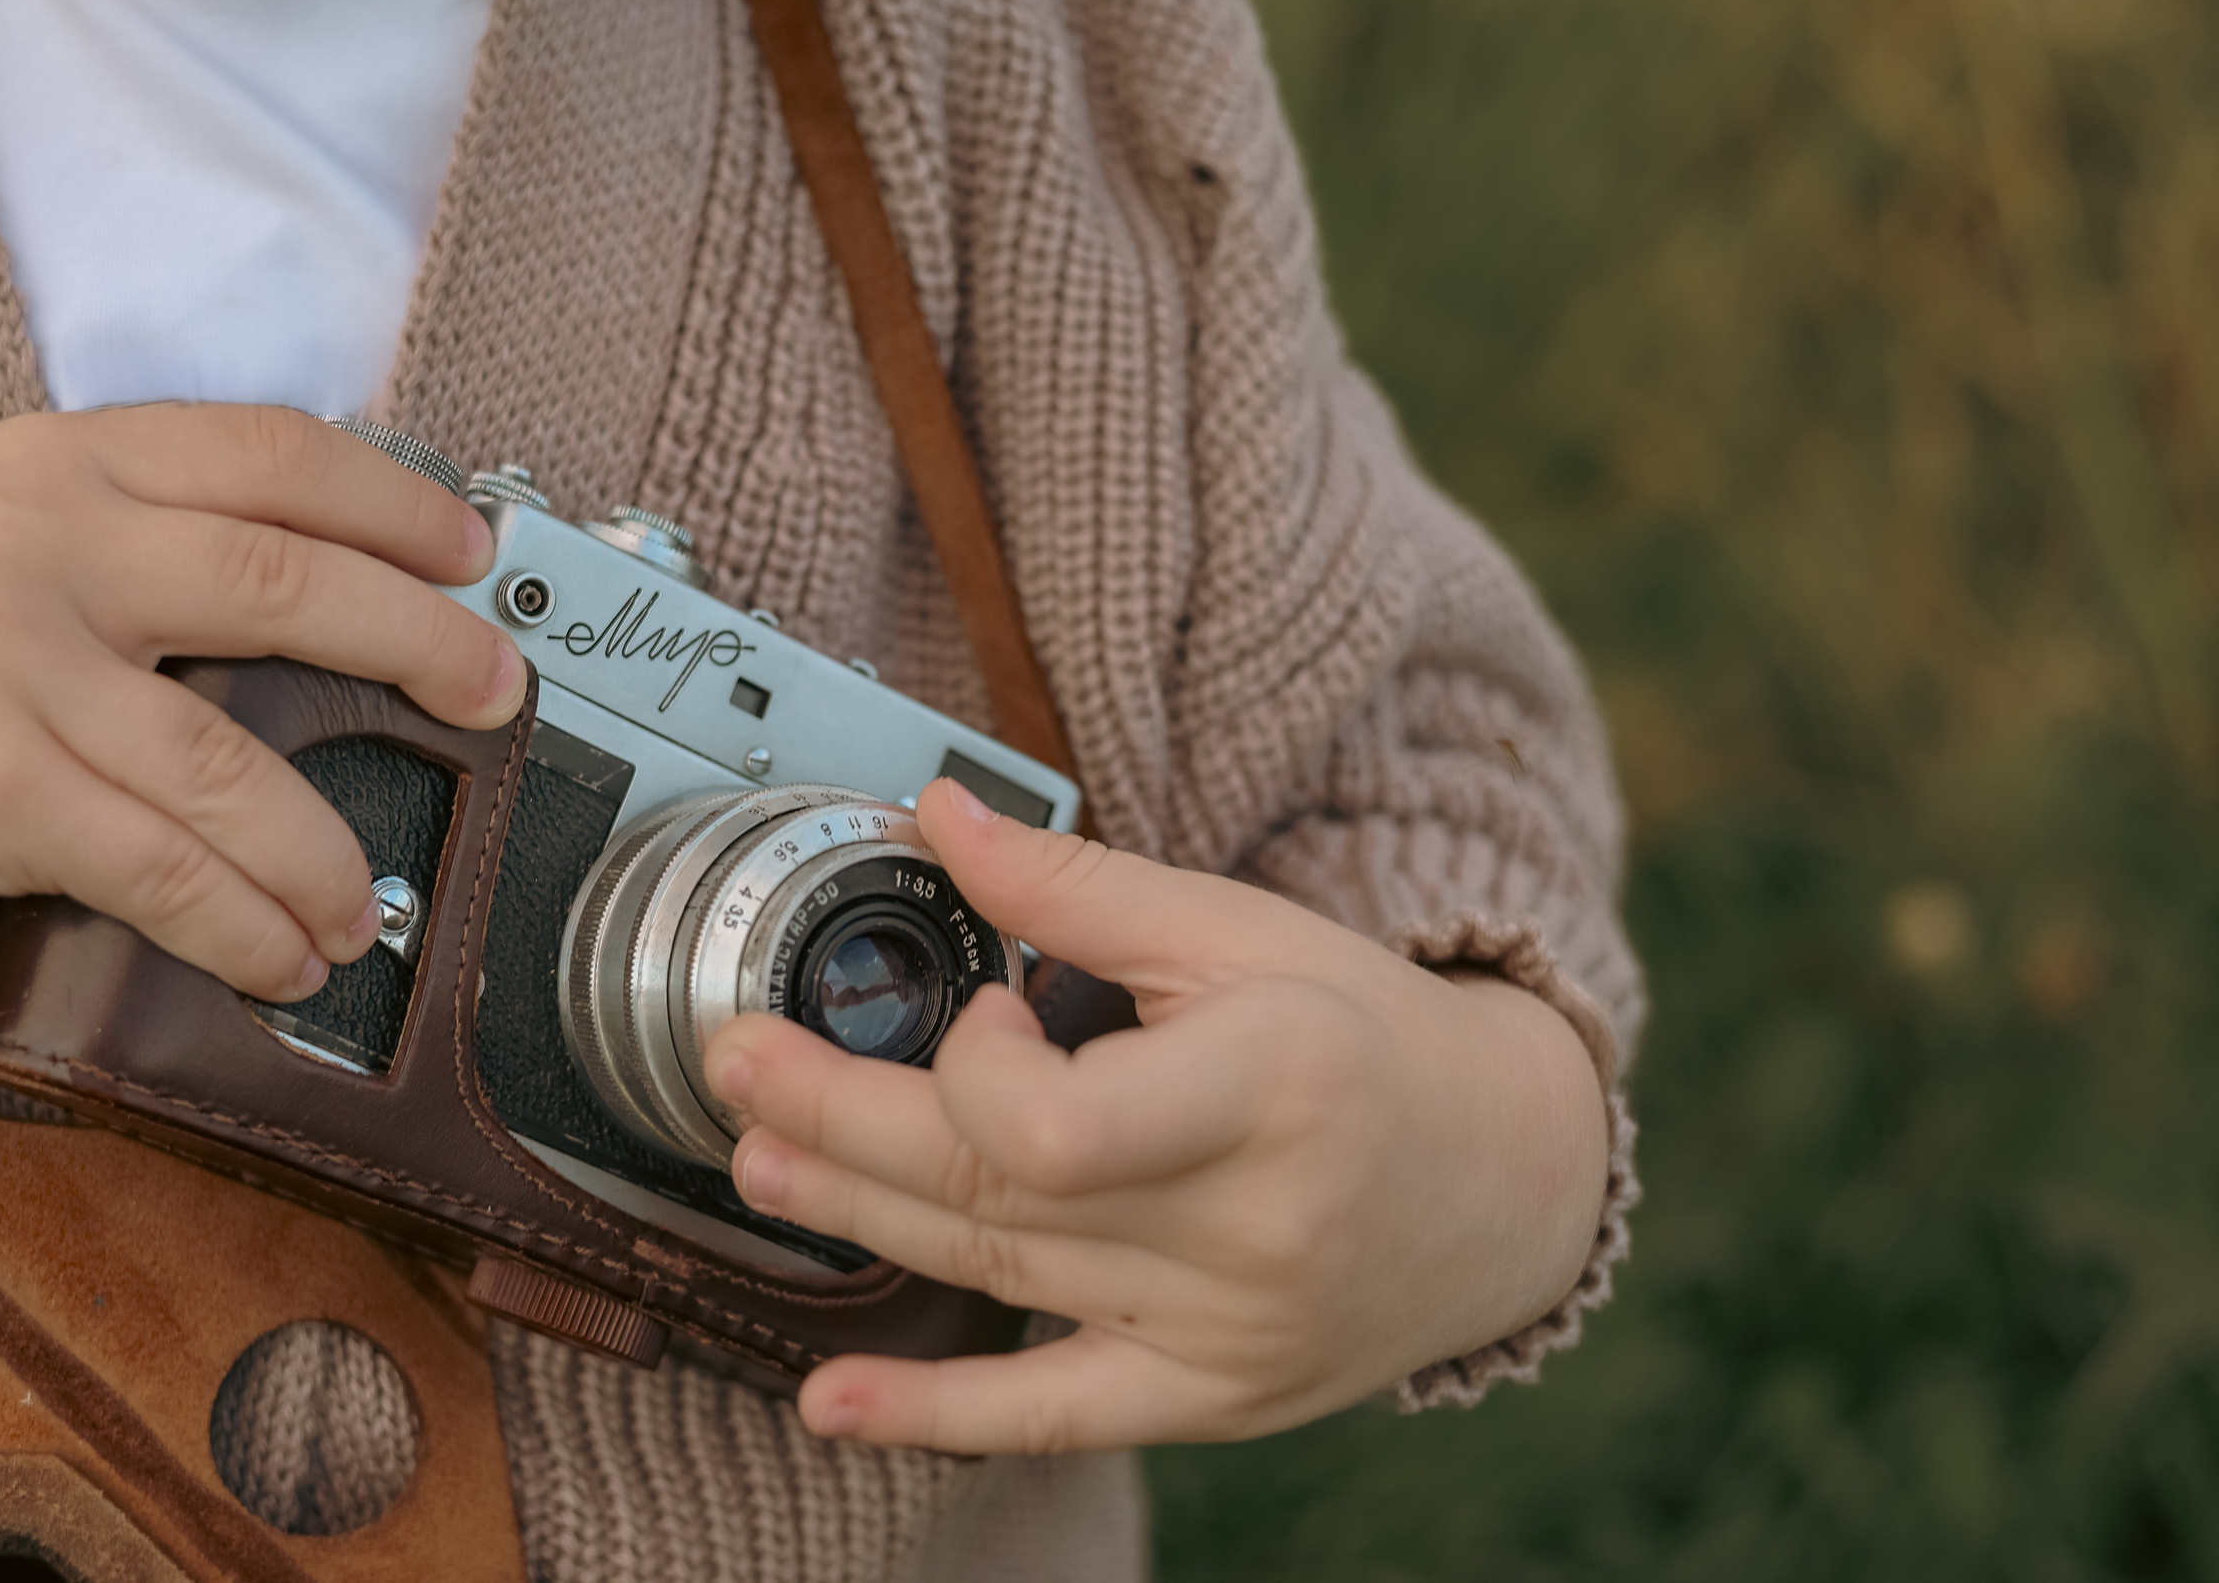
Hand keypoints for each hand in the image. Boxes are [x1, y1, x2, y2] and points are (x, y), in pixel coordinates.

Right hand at [0, 405, 522, 1001]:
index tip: (476, 556)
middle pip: (281, 585)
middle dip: (417, 646)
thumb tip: (389, 580)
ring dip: (327, 851)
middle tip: (494, 695)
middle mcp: (42, 546)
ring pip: (230, 764)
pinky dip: (245, 922)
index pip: (272, 456)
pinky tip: (288, 954)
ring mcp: (8, 665)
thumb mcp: (47, 529)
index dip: (396, 504)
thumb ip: (185, 530)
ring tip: (367, 904)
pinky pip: (161, 869)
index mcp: (75, 461)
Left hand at [702, 778, 1609, 1453]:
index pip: (1058, 1127)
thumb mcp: (1239, 933)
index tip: (975, 1003)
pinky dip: (936, 1419)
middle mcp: (1250, 1227)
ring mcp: (1229, 1331)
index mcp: (1269, 1087)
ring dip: (858, 1223)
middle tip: (732, 1069)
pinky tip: (830, 1405)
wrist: (1499, 1179)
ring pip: (1000, 1280)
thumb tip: (935, 812)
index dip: (974, 1067)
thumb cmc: (1362, 1036)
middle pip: (997, 1192)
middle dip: (843, 1125)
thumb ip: (1077, 886)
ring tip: (757, 1165)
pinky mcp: (1212, 1396)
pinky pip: (1057, 1417)